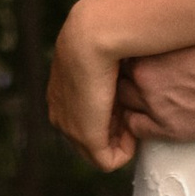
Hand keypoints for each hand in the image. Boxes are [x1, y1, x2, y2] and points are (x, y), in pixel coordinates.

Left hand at [46, 0, 135, 171]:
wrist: (90, 35)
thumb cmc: (101, 35)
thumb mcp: (98, 54)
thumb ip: (102, 69)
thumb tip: (119, 77)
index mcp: (60, 94)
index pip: (85, 116)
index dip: (110, 112)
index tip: (126, 97)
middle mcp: (60, 114)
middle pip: (91, 135)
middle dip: (115, 127)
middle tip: (133, 108)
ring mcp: (70, 128)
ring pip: (100, 149)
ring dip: (121, 137)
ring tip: (134, 115)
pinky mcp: (87, 138)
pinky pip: (109, 160)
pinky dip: (126, 149)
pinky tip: (135, 129)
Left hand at [117, 39, 194, 144]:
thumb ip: (172, 31)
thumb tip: (166, 27)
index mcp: (152, 45)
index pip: (123, 47)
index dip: (131, 50)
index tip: (138, 51)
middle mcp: (147, 75)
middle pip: (120, 74)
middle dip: (127, 73)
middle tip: (141, 71)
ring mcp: (155, 104)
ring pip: (123, 101)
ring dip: (130, 97)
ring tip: (144, 93)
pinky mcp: (169, 130)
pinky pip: (136, 128)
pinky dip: (137, 122)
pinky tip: (147, 115)